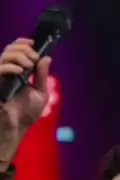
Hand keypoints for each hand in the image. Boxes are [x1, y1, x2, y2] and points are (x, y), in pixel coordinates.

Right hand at [0, 38, 51, 157]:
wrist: (17, 127)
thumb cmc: (27, 113)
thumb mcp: (40, 94)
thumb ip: (42, 76)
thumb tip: (47, 58)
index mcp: (18, 71)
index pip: (16, 49)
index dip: (24, 43)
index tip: (34, 44)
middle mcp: (7, 71)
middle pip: (11, 48)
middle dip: (24, 49)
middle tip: (34, 57)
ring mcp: (1, 76)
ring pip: (5, 55)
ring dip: (19, 55)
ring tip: (29, 64)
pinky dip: (11, 66)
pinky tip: (21, 71)